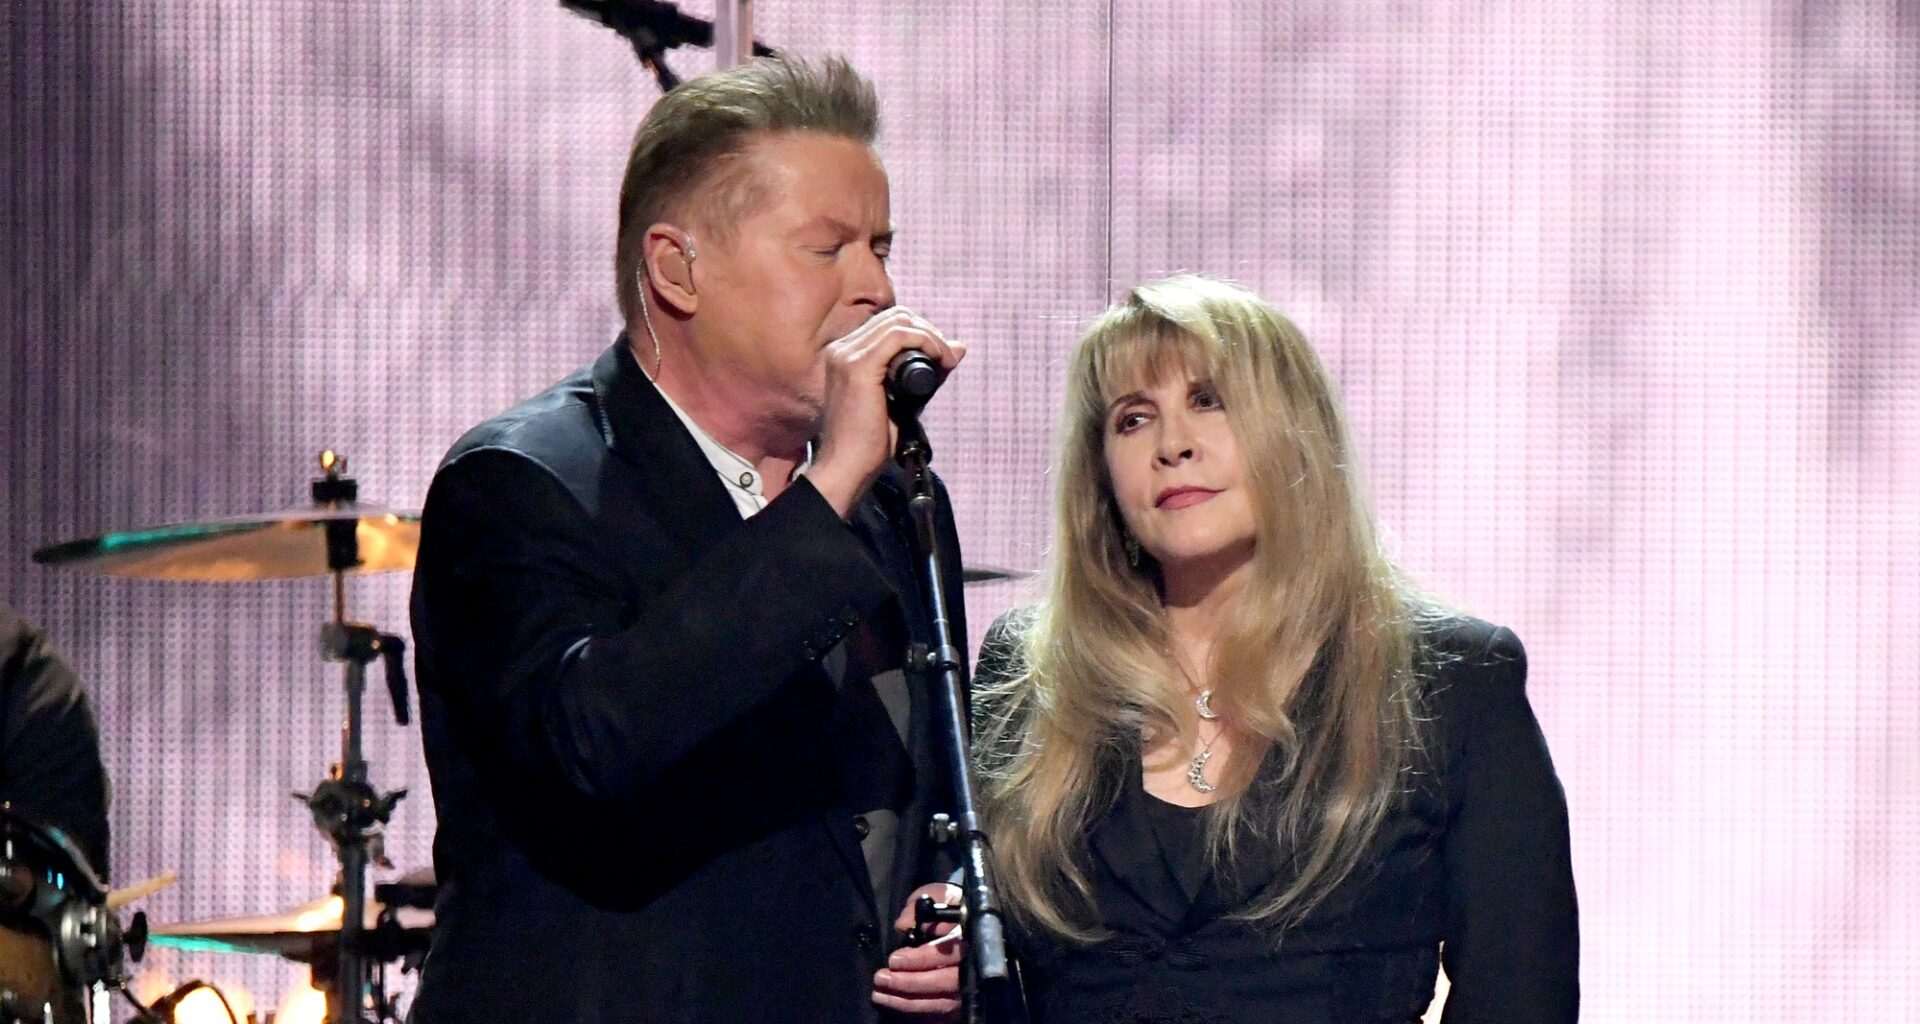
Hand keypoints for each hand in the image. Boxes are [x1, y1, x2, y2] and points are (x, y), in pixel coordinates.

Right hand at [809, 308, 963, 517]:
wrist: (847, 468)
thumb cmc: (870, 443)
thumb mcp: (904, 401)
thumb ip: (927, 373)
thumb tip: (959, 347)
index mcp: (846, 356)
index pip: (888, 324)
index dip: (920, 332)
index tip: (942, 355)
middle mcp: (842, 350)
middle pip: (895, 317)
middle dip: (928, 331)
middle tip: (948, 356)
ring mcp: (846, 355)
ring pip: (899, 322)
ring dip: (931, 336)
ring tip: (947, 359)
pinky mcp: (857, 366)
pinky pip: (899, 336)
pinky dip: (926, 341)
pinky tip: (940, 359)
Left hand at [871, 881, 963, 1019]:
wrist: (969, 916)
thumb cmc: (948, 905)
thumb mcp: (935, 894)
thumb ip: (917, 907)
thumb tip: (903, 926)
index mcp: (972, 934)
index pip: (947, 952)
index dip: (920, 959)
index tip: (893, 960)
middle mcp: (977, 963)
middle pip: (946, 982)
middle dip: (910, 983)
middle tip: (882, 978)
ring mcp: (974, 985)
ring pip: (944, 1003)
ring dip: (908, 1002)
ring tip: (879, 994)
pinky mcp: (966, 1000)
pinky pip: (943, 1013)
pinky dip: (919, 1011)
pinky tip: (896, 1004)